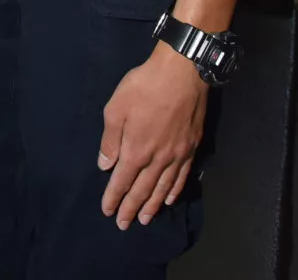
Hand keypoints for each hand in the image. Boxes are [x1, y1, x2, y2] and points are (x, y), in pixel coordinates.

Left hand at [98, 43, 206, 228]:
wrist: (182, 73)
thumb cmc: (144, 86)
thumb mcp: (116, 107)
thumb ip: (110, 139)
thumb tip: (105, 165)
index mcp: (135, 150)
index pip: (122, 181)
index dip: (114, 198)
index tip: (107, 212)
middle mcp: (157, 159)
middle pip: (142, 190)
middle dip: (131, 208)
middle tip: (124, 224)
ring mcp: (177, 155)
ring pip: (163, 188)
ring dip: (152, 206)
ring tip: (145, 219)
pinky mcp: (191, 148)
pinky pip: (181, 177)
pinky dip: (174, 191)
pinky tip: (169, 199)